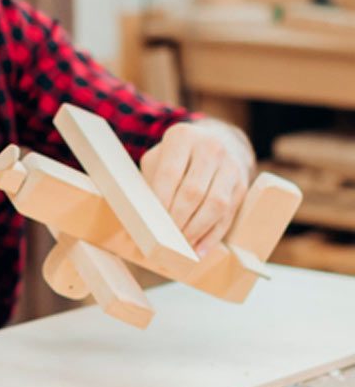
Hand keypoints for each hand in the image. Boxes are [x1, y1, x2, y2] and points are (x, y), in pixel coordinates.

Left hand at [140, 121, 253, 256]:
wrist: (217, 141)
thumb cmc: (178, 155)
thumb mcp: (159, 157)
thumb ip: (151, 179)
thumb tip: (144, 215)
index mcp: (182, 137)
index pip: (170, 173)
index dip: (162, 200)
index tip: (153, 221)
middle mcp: (210, 147)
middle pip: (193, 191)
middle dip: (178, 219)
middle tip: (166, 237)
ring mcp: (230, 166)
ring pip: (215, 204)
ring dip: (197, 230)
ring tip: (182, 245)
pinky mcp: (243, 185)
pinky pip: (229, 215)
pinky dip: (213, 236)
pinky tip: (200, 249)